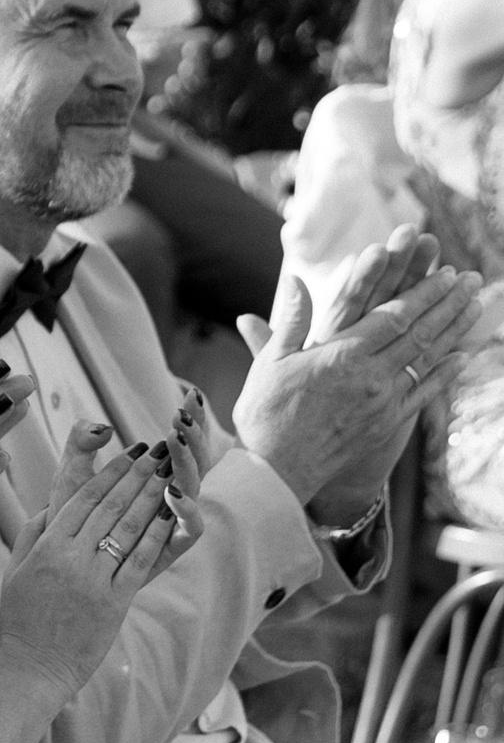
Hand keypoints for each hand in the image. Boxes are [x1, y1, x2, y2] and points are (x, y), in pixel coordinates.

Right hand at [0, 441, 201, 697]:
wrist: (33, 666)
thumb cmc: (20, 620)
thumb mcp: (14, 571)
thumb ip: (31, 535)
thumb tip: (49, 507)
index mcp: (46, 546)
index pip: (82, 499)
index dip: (108, 473)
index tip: (126, 454)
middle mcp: (71, 557)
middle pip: (109, 507)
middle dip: (135, 476)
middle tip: (154, 453)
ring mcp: (94, 579)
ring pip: (127, 528)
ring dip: (150, 498)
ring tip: (166, 475)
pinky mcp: (115, 602)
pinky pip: (139, 562)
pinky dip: (156, 536)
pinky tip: (169, 516)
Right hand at [232, 235, 481, 506]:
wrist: (275, 469)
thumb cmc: (265, 413)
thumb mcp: (270, 362)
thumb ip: (292, 320)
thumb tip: (296, 280)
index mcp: (341, 355)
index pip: (393, 315)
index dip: (421, 292)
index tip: (442, 272)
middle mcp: (370, 376)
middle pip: (419, 332)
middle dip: (447, 302)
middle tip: (469, 279)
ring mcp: (383, 401)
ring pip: (428, 358)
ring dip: (455, 330)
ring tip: (476, 306)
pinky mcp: (387, 423)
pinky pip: (424, 393)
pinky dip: (445, 373)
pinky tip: (462, 356)